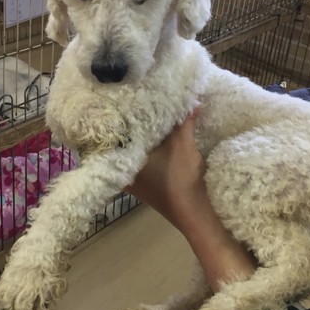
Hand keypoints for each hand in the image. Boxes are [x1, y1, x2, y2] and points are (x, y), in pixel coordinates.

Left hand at [127, 111, 256, 290]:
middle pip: (124, 139)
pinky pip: (143, 156)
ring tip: (150, 106)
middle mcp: (121, 170)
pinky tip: (160, 130)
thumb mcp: (183, 144)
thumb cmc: (180, 180)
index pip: (113, 131)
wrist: (195, 214)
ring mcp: (133, 178)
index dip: (119, 113)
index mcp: (122, 160)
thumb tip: (193, 94)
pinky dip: (150, 144)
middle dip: (132, 120)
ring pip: (135, 148)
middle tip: (136, 96)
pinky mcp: (145, 182)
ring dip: (144, 132)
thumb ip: (184, 119)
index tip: (123, 94)